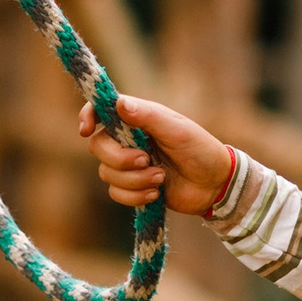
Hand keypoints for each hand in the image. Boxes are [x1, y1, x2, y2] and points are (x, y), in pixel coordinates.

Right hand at [76, 94, 234, 216]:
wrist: (215, 185)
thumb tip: (119, 103)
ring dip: (134, 180)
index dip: (87, 117)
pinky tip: (156, 194)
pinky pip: (116, 193)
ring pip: (106, 173)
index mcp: (137, 118)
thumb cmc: (200, 149)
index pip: (101, 111)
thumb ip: (147, 116)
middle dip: (119, 159)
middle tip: (146, 160)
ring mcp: (129, 164)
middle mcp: (128, 139)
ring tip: (161, 179)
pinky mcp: (133, 187)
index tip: (86, 130)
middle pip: (98, 146)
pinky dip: (135, 196)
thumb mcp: (177, 129)